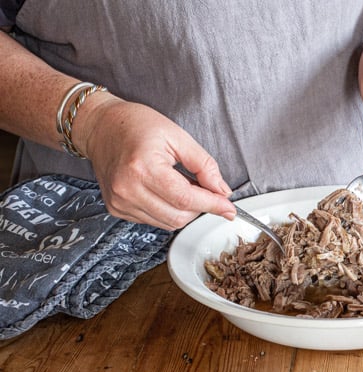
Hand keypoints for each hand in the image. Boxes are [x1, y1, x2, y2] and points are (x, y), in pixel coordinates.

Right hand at [77, 96, 235, 229]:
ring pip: (168, 223)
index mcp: (143, 168)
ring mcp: (120, 202)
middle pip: (179, 216)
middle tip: (204, 187)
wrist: (100, 127)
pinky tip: (166, 191)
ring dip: (184, 210)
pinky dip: (168, 211)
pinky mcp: (117, 209)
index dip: (212, 205)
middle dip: (200, 207)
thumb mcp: (178, 136)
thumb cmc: (136, 125)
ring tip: (181, 184)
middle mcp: (128, 189)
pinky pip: (154, 221)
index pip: (186, 199)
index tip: (229, 208)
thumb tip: (222, 191)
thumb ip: (204, 165)